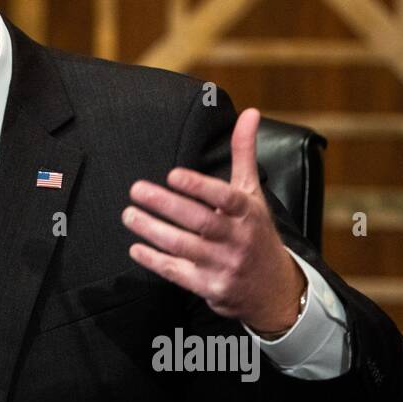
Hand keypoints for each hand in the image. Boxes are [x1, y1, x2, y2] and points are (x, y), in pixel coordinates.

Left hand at [122, 108, 306, 334]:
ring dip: (152, 230)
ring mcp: (224, 265)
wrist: (274, 289)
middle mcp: (238, 239)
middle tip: (136, 190)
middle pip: (200, 222)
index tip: (172, 174)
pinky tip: (135, 247)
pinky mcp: (210, 287)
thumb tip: (251, 112)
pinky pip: (178, 273)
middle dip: (166, 205)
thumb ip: (245, 154)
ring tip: (129, 214)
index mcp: (248, 213)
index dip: (199, 186)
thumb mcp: (254, 194)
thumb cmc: (256, 232)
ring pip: (184, 247)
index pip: (225, 198)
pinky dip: (155, 261)